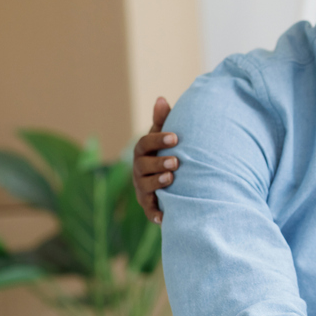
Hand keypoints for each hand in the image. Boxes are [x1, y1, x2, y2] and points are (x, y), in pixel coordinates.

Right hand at [132, 97, 177, 223]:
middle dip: (158, 163)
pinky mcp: (149, 205)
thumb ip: (163, 120)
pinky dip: (155, 214)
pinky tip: (164, 216)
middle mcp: (139, 170)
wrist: (169, 180)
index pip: (144, 144)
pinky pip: (149, 211)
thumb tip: (161, 99)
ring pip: (144, 186)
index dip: (157, 140)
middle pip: (142, 166)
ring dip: (157, 182)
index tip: (175, 137)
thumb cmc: (167, 152)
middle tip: (176, 161)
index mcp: (142, 152)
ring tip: (172, 178)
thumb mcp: (165, 137)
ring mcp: (142, 188)